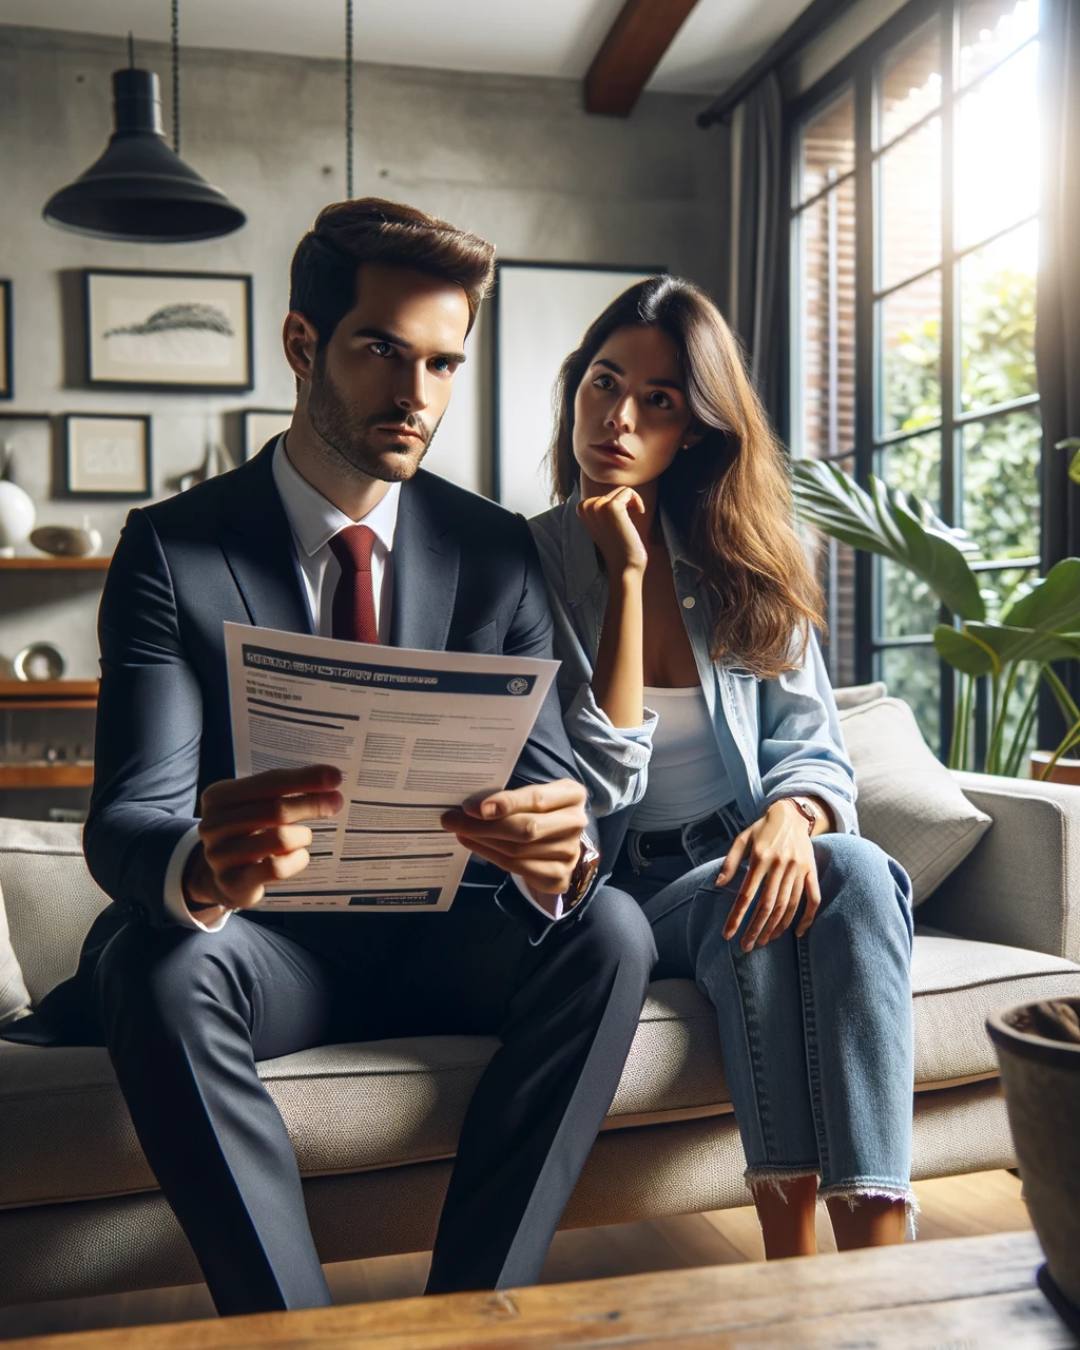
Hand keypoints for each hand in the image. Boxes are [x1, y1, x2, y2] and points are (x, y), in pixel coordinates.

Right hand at [183, 765, 343, 918]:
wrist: (219, 876)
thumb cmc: (246, 831)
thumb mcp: (255, 804)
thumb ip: (284, 789)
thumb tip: (330, 778)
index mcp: (219, 796)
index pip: (269, 782)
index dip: (305, 779)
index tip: (335, 777)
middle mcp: (214, 824)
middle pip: (276, 810)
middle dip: (312, 804)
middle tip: (336, 802)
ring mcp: (220, 855)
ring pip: (279, 839)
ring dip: (303, 835)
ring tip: (305, 836)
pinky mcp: (232, 882)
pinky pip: (276, 868)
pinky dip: (296, 860)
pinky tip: (299, 856)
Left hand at [440, 778, 588, 913]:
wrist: (560, 843)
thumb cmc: (540, 810)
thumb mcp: (533, 796)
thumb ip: (511, 798)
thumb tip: (470, 806)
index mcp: (572, 795)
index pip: (536, 799)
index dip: (505, 803)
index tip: (472, 807)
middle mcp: (576, 823)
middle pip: (526, 828)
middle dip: (484, 826)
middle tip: (453, 820)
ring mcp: (570, 853)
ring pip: (518, 850)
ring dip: (482, 841)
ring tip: (460, 831)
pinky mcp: (559, 876)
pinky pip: (518, 868)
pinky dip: (491, 856)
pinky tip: (474, 845)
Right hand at [577, 485, 647, 577]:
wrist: (624, 566)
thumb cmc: (619, 547)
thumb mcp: (604, 523)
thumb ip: (603, 507)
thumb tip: (615, 489)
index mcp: (582, 509)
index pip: (606, 493)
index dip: (619, 504)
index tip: (621, 521)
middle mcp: (586, 506)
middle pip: (615, 490)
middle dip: (626, 504)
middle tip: (628, 523)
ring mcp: (598, 506)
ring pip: (623, 490)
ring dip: (632, 503)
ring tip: (631, 521)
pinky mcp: (611, 507)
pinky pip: (630, 492)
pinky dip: (638, 502)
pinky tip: (639, 514)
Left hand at [715, 800, 821, 951]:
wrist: (792, 813)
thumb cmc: (762, 829)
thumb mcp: (742, 839)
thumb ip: (730, 861)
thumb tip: (719, 884)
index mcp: (761, 857)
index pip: (747, 894)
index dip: (737, 917)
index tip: (728, 935)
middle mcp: (781, 864)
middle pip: (768, 905)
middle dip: (756, 929)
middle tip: (747, 947)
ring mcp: (799, 869)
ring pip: (788, 905)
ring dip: (776, 927)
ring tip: (765, 941)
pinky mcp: (811, 871)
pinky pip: (813, 898)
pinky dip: (806, 917)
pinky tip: (797, 933)